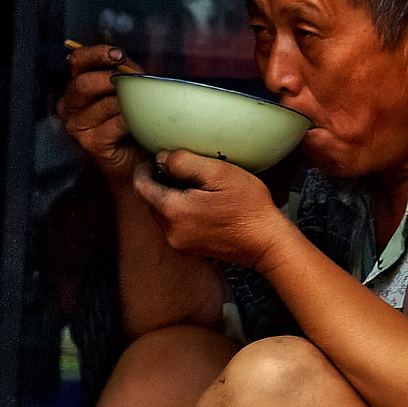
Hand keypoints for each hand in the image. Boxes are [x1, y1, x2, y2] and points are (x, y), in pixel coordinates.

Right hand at [57, 43, 142, 184]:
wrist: (134, 162)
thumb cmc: (130, 124)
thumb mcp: (127, 92)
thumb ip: (127, 74)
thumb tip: (140, 61)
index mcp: (76, 87)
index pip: (76, 61)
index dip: (96, 54)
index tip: (118, 54)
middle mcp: (70, 106)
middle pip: (84, 83)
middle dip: (112, 78)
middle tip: (135, 80)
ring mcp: (78, 127)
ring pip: (104, 104)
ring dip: (128, 101)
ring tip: (144, 103)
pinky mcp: (91, 143)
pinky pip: (115, 123)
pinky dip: (132, 119)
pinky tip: (142, 121)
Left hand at [133, 149, 287, 268]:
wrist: (267, 243)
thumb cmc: (249, 207)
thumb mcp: (219, 173)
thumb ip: (184, 162)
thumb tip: (162, 158)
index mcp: (174, 211)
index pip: (140, 186)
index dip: (145, 168)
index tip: (156, 157)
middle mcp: (171, 231)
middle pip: (150, 200)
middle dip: (159, 183)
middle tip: (180, 169)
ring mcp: (180, 244)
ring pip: (162, 213)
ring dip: (170, 198)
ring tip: (194, 186)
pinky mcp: (190, 249)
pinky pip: (175, 226)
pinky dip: (181, 213)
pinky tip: (202, 204)